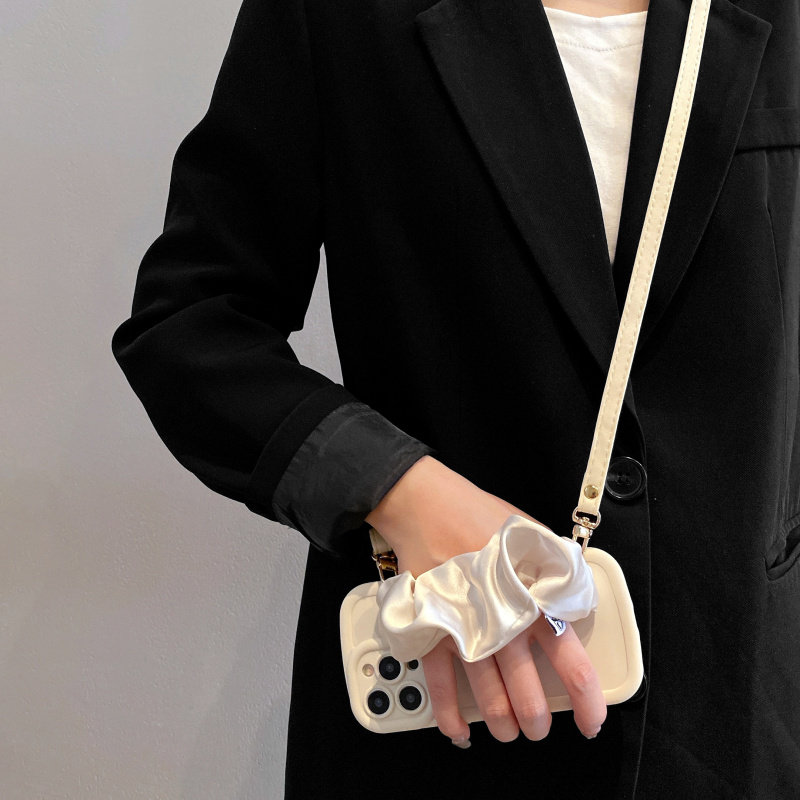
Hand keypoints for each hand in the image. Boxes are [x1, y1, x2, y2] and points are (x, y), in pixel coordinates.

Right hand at [365, 455, 606, 745]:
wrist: (427, 506)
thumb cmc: (478, 515)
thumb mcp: (532, 535)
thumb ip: (555, 568)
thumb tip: (573, 595)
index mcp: (534, 601)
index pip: (571, 664)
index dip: (587, 702)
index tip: (591, 721)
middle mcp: (502, 624)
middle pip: (528, 694)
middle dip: (536, 720)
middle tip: (538, 726)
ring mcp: (464, 632)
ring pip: (488, 698)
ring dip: (501, 723)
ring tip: (508, 731)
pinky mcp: (432, 632)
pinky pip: (441, 686)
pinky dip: (449, 716)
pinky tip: (460, 732)